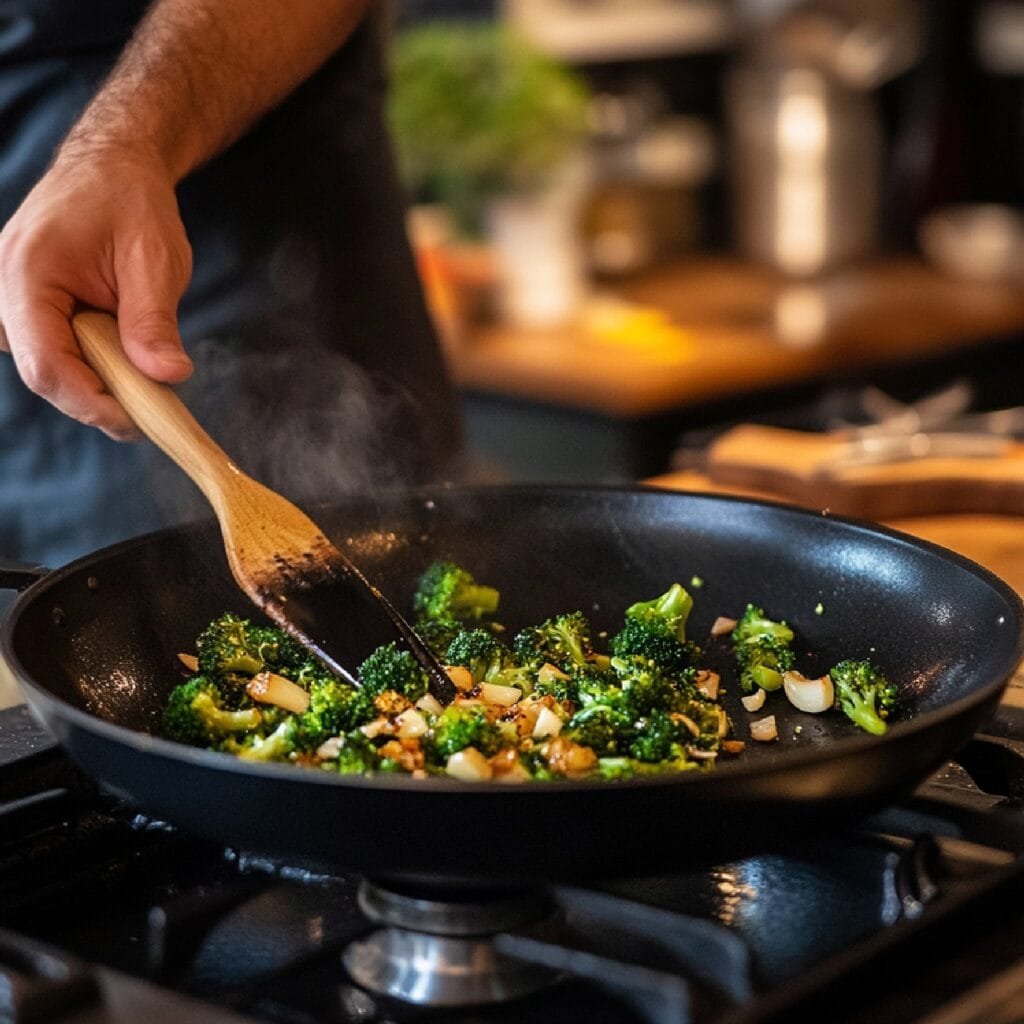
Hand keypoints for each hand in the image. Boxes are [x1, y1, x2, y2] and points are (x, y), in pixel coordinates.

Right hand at [0, 146, 193, 439]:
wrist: (112, 170)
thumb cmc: (131, 203)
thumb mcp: (154, 258)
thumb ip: (154, 320)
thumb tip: (168, 377)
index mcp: (26, 274)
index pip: (46, 365)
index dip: (93, 403)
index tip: (141, 422)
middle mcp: (3, 292)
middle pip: (46, 376)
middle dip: (103, 400)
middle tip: (158, 407)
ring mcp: (9, 304)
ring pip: (52, 371)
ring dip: (100, 383)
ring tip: (143, 369)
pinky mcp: (26, 313)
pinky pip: (56, 356)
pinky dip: (93, 367)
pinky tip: (123, 355)